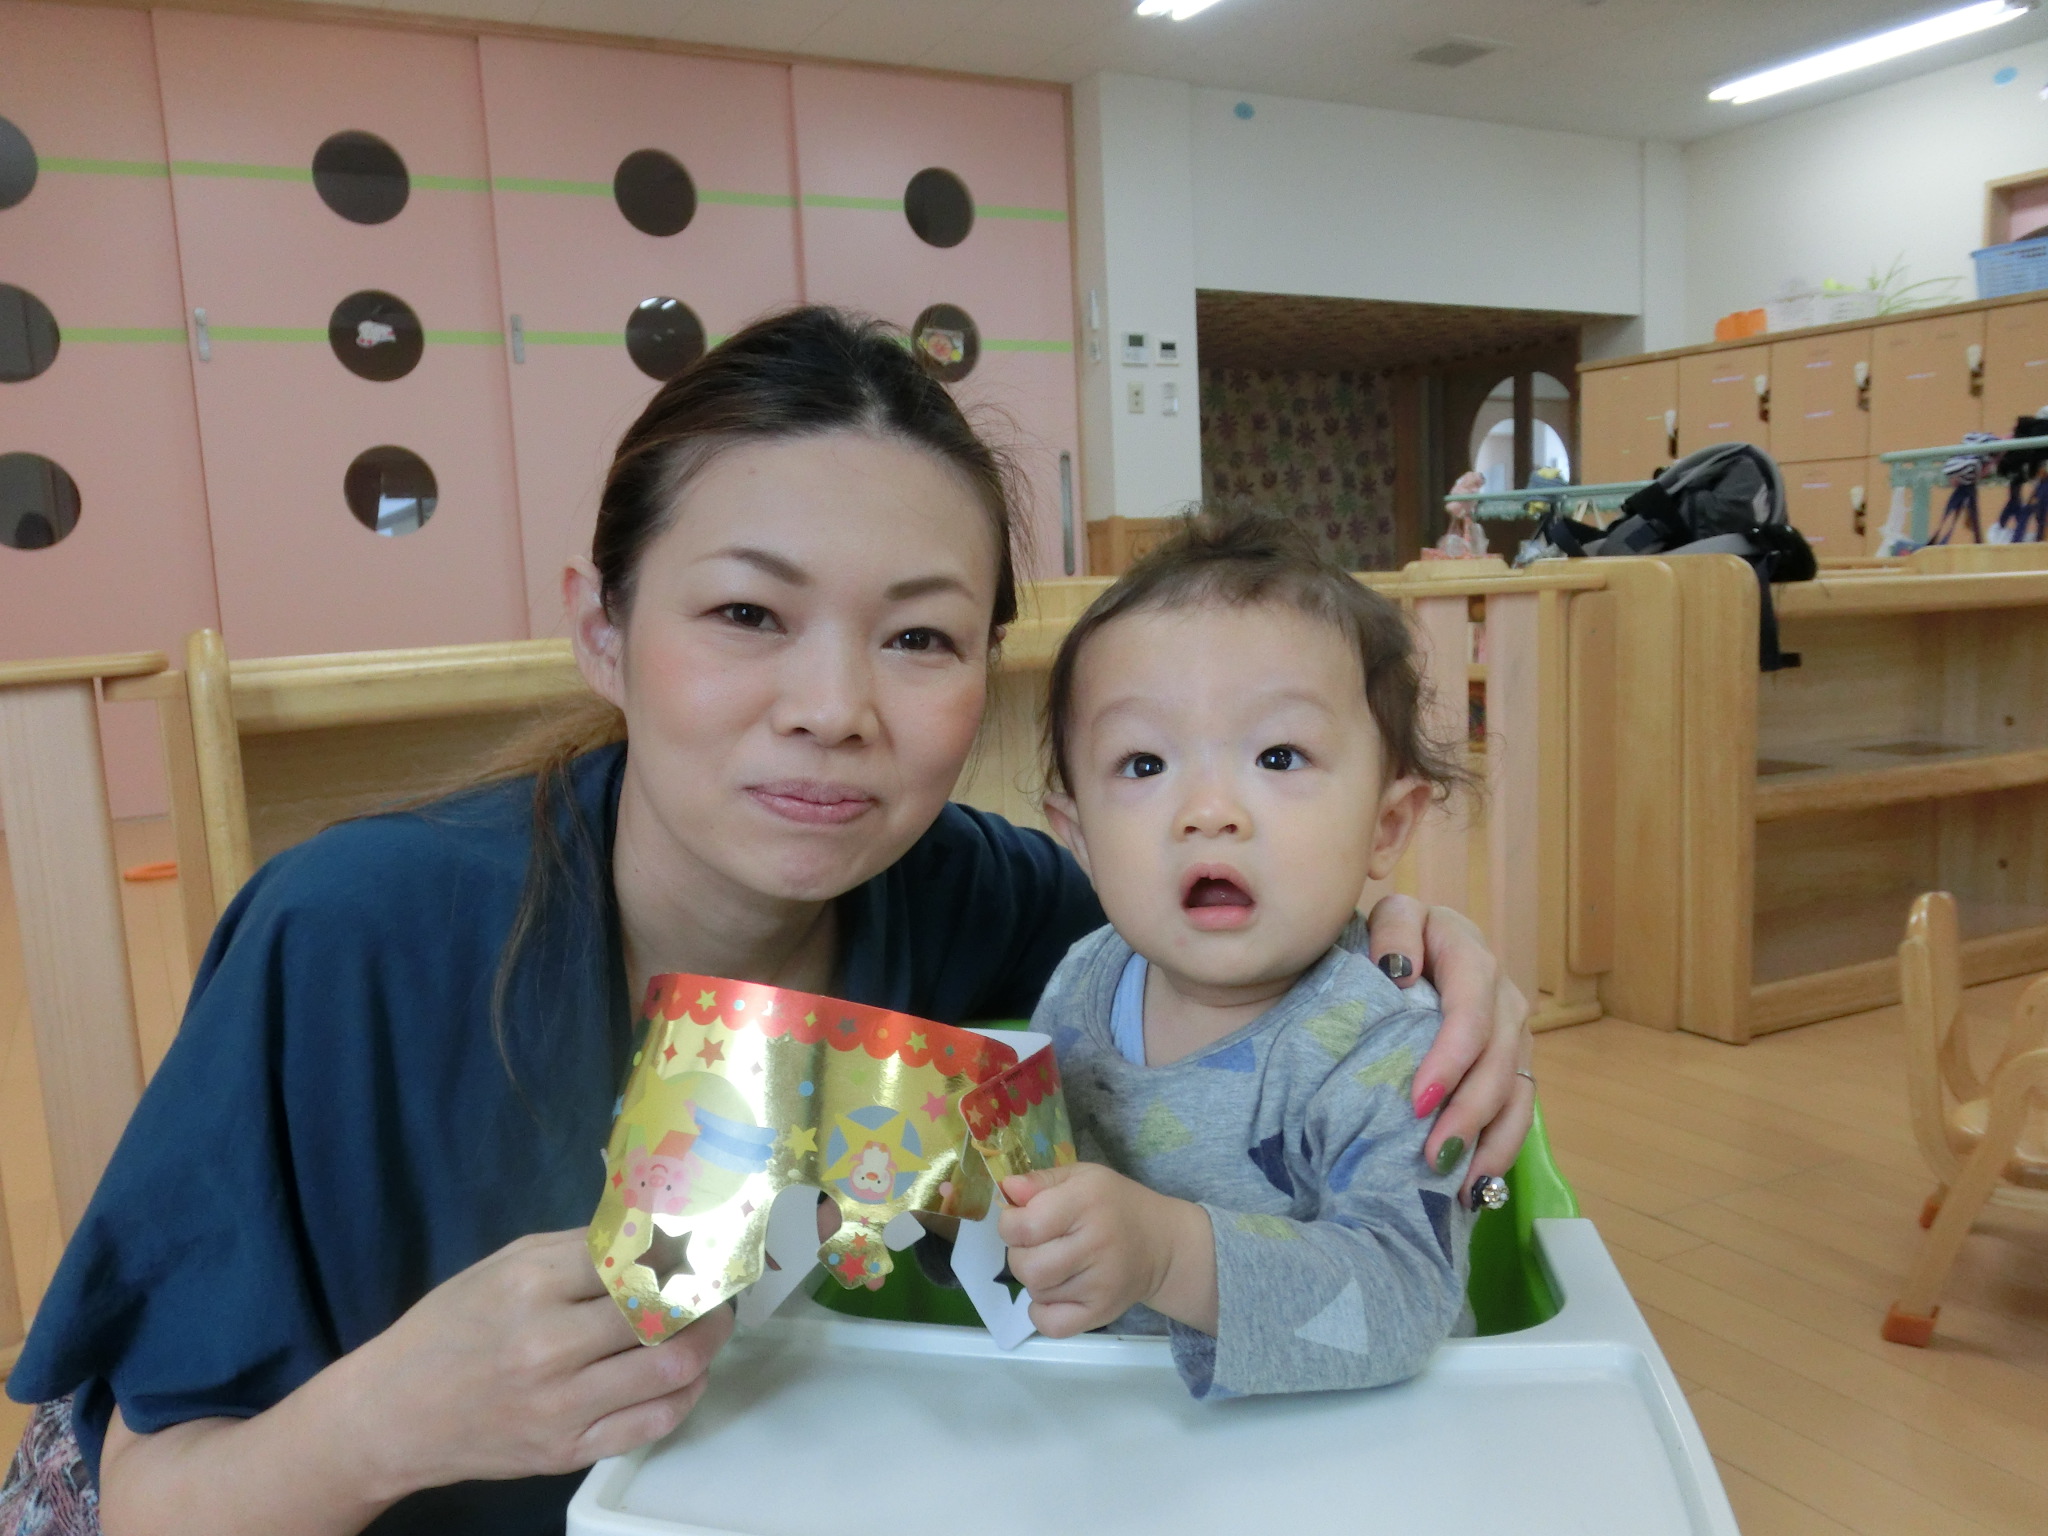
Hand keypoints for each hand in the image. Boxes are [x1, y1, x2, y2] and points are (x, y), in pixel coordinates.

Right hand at [338, 1229, 733, 1495]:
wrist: (392, 1416)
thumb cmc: (448, 1329)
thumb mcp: (501, 1268)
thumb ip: (576, 1249)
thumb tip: (650, 1232)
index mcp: (529, 1287)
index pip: (630, 1257)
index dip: (676, 1247)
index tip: (698, 1242)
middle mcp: (548, 1346)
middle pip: (658, 1312)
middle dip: (702, 1292)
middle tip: (716, 1281)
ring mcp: (560, 1405)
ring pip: (669, 1369)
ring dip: (707, 1341)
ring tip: (712, 1323)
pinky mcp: (567, 1452)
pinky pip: (652, 1424)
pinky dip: (686, 1394)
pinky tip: (690, 1374)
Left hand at [997, 1165, 1215, 1336]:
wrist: (1161, 1245)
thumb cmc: (1114, 1205)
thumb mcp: (1082, 1178)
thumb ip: (1040, 1181)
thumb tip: (1008, 1190)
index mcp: (1086, 1202)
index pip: (1025, 1226)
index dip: (1010, 1224)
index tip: (1021, 1220)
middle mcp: (1095, 1243)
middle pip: (1026, 1266)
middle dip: (1019, 1254)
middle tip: (1036, 1245)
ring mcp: (1100, 1283)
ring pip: (1037, 1293)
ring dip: (1035, 1280)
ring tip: (1054, 1264)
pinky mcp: (1102, 1312)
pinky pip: (1051, 1324)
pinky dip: (1042, 1312)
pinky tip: (1055, 1293)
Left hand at [1364, 894, 1534, 1204]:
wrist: (1377, 946)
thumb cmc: (1370, 937)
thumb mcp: (1375, 920)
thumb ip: (1390, 933)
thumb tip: (1401, 971)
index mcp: (1462, 947)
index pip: (1472, 1004)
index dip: (1453, 1055)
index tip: (1418, 1101)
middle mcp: (1497, 988)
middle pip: (1499, 1055)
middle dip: (1470, 1110)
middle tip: (1435, 1155)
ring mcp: (1509, 1027)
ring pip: (1516, 1087)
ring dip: (1490, 1139)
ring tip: (1459, 1185)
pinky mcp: (1508, 1061)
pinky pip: (1517, 1108)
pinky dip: (1498, 1148)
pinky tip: (1474, 1186)